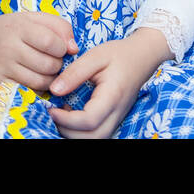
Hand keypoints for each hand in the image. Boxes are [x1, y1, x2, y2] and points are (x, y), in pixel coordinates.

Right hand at [0, 12, 77, 90]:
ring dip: (50, 78)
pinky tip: (35, 78)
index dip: (62, 48)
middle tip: (53, 60)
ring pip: (40, 81)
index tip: (59, 48)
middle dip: (57, 65)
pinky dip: (37, 88)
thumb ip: (59, 27)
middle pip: (48, 65)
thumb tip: (74, 49)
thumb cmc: (11, 28)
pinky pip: (28, 91)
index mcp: (20, 27)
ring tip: (46, 70)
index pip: (51, 42)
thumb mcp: (34, 18)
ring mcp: (3, 66)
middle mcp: (9, 47)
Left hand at [47, 28, 170, 138]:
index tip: (51, 108)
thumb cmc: (119, 54)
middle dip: (67, 131)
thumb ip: (74, 73)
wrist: (142, 56)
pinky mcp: (114, 119)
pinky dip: (81, 131)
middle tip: (53, 113)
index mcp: (112, 96)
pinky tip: (71, 115)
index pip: (89, 120)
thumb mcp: (95, 56)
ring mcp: (117, 118)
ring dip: (74, 133)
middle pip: (92, 137)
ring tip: (61, 114)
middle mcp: (117, 113)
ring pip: (95, 139)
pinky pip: (97, 133)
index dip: (66, 120)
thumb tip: (54, 91)